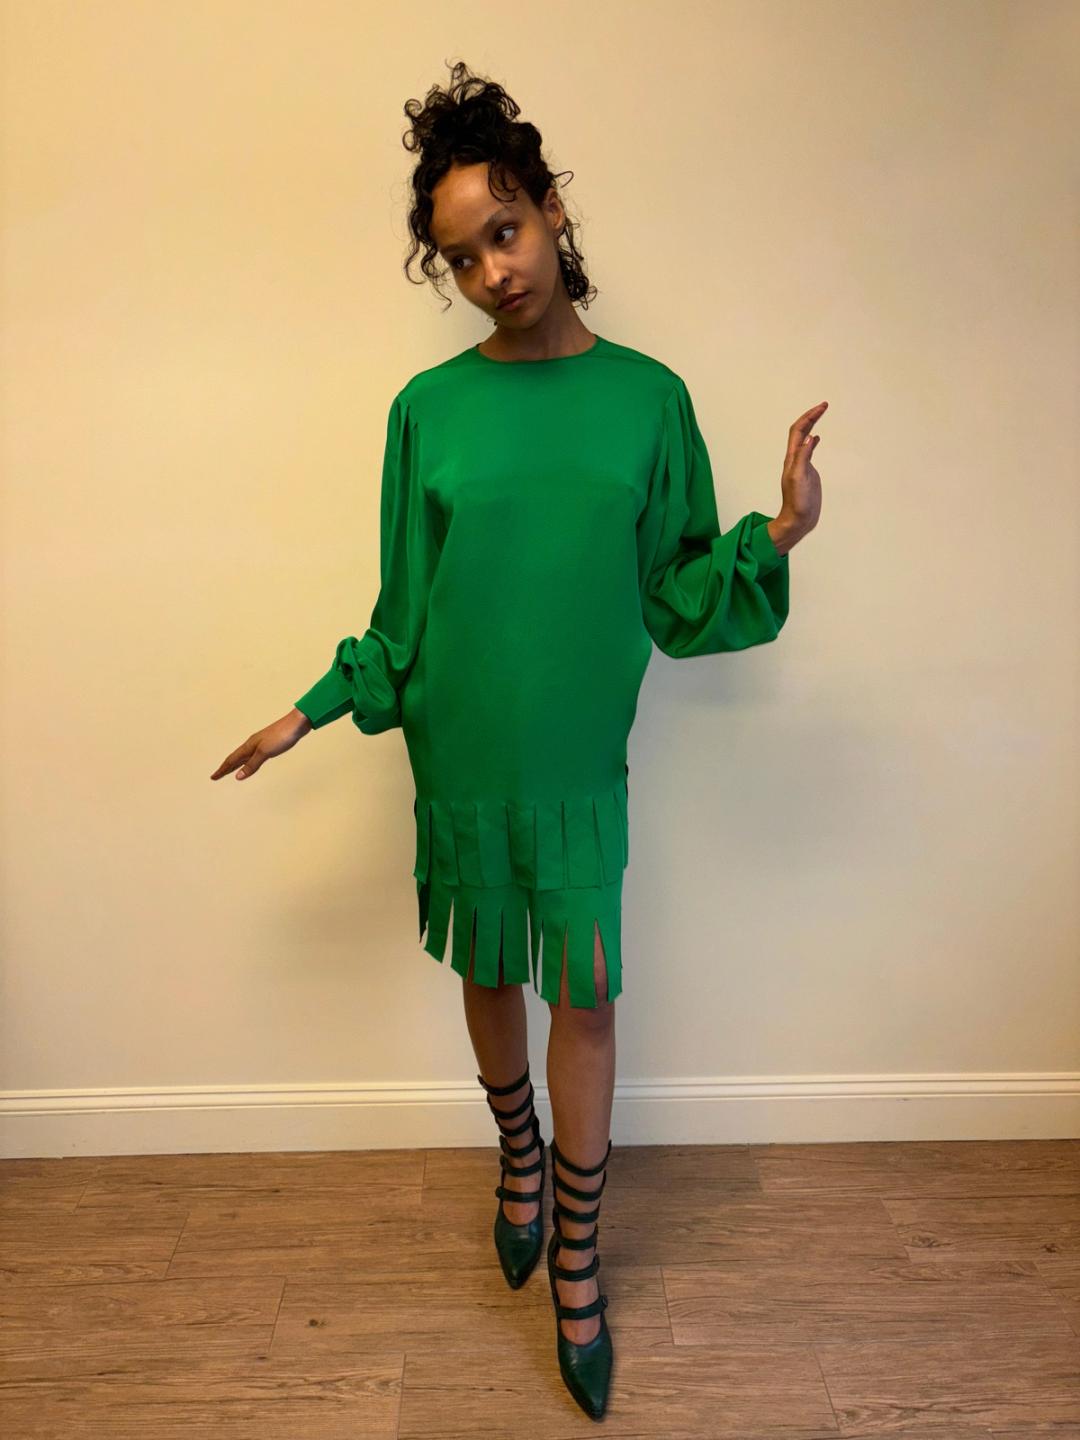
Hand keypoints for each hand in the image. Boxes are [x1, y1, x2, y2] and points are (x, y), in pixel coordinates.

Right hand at [210, 708, 311, 781]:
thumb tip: (238, 777)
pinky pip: (253, 755)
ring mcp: (260, 744)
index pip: (232, 760)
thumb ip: (252, 764)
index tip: (213, 777)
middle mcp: (252, 744)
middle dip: (225, 768)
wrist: (297, 724)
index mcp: (249, 746)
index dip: (222, 770)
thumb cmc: (281, 736)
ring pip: (244, 756)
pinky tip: (250, 762)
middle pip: (235, 758)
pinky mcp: (270, 744)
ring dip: (235, 764)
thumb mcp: (265, 752)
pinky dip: (247, 761)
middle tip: (217, 776)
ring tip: (229, 771)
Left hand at [776, 400, 826, 543]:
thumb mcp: (799, 478)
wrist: (797, 519)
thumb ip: (802, 458)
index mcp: (792, 458)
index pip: (798, 430)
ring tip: (820, 414)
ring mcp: (801, 465)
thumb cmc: (797, 501)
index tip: (822, 407)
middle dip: (811, 416)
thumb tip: (809, 438)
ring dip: (811, 425)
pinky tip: (817, 439)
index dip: (809, 417)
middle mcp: (795, 458)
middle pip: (800, 431)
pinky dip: (813, 441)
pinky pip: (808, 451)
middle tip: (824, 405)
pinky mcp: (808, 472)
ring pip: (804, 439)